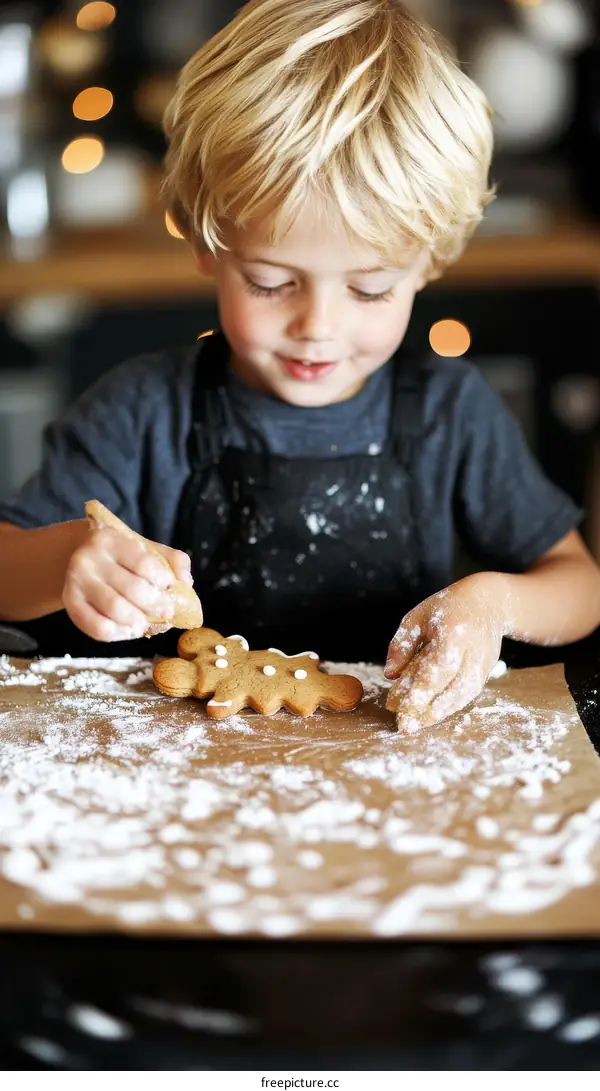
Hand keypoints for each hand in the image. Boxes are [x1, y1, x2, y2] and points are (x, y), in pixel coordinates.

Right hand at [63, 528, 192, 641]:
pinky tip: (128, 631)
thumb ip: (172, 560)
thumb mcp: (144, 548)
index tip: (168, 587)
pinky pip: (97, 627)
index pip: (144, 563)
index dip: (162, 580)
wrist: (76, 557)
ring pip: (115, 609)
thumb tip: (187, 582)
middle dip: (155, 605)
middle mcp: (89, 559)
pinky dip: (118, 634)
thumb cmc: (120, 557)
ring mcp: (76, 581)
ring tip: (146, 624)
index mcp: (111, 541)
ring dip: (138, 622)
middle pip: (132, 589)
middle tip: (165, 612)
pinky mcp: (70, 603)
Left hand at [384, 573, 505, 731]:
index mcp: (453, 634)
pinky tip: (431, 715)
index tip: (398, 708)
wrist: (489, 603)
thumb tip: (390, 675)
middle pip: (451, 689)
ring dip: (438, 714)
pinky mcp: (486, 673)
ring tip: (416, 725)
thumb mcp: (417, 618)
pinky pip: (467, 696)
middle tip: (405, 726)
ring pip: (461, 697)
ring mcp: (483, 664)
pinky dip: (449, 707)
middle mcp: (472, 652)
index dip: (418, 692)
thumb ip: (402, 646)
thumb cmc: (447, 607)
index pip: (436, 670)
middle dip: (427, 711)